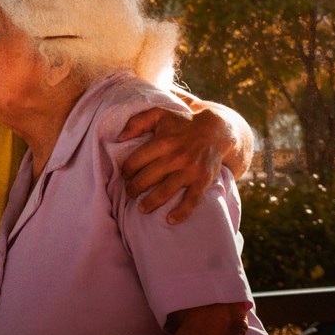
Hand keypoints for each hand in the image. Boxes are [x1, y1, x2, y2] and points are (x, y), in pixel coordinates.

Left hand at [118, 105, 233, 222]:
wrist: (216, 130)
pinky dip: (181, 212)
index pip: (137, 160)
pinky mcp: (203, 181)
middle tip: (129, 192)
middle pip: (148, 177)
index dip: (127, 170)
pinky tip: (170, 220)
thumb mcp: (160, 114)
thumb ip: (137, 122)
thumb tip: (119, 137)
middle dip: (134, 188)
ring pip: (165, 191)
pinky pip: (191, 200)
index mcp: (163, 141)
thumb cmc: (182, 123)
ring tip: (141, 208)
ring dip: (150, 202)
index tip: (124, 175)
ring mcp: (190, 170)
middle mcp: (176, 156)